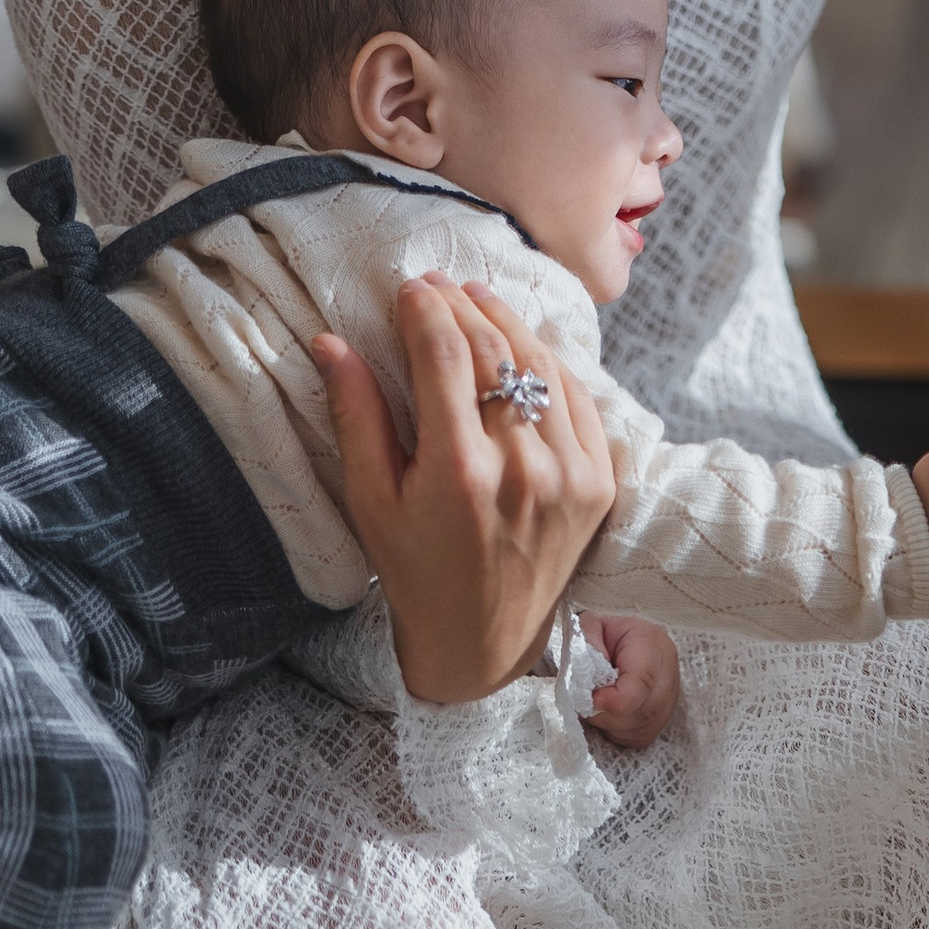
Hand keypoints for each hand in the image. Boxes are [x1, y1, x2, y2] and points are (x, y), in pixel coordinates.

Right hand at [313, 275, 615, 703]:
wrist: (483, 644)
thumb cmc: (414, 572)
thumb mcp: (370, 501)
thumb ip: (356, 416)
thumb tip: (330, 341)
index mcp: (458, 473)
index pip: (444, 354)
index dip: (425, 309)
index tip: (408, 288)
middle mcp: (521, 468)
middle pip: (493, 351)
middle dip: (461, 306)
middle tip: (436, 285)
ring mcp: (569, 474)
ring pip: (539, 364)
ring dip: (506, 321)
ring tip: (475, 297)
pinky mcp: (598, 482)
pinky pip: (576, 397)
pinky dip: (548, 360)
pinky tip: (520, 342)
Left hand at [582, 614, 680, 748]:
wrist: (624, 643)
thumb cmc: (605, 635)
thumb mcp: (591, 625)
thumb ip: (585, 641)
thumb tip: (584, 672)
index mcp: (652, 643)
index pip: (643, 680)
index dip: (616, 698)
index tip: (592, 699)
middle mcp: (669, 672)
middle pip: (644, 710)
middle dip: (608, 712)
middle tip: (586, 700)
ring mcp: (670, 698)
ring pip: (641, 727)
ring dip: (611, 723)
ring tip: (596, 703)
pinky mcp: (663, 720)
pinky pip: (639, 737)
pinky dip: (618, 732)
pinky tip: (609, 713)